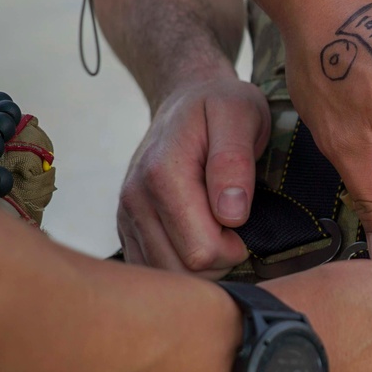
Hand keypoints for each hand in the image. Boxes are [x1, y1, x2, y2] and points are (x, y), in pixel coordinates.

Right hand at [118, 77, 270, 276]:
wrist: (187, 98)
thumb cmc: (222, 106)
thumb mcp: (240, 115)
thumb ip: (234, 161)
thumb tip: (231, 214)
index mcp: (162, 174)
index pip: (201, 251)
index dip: (234, 248)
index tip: (244, 222)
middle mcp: (135, 197)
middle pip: (182, 270)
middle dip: (218, 260)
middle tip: (233, 228)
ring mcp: (127, 214)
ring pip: (166, 274)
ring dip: (200, 265)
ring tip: (216, 230)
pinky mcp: (126, 225)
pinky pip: (151, 269)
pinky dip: (179, 263)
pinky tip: (196, 238)